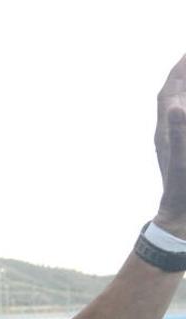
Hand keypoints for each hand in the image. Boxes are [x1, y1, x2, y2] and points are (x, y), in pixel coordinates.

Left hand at [154, 54, 185, 236]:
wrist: (182, 217)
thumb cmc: (184, 187)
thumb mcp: (183, 159)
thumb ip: (181, 132)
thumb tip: (176, 106)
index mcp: (166, 130)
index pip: (170, 92)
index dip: (180, 70)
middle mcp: (166, 132)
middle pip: (172, 95)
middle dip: (183, 73)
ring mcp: (172, 141)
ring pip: (177, 107)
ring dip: (184, 89)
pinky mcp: (179, 151)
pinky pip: (181, 122)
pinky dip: (183, 111)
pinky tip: (185, 109)